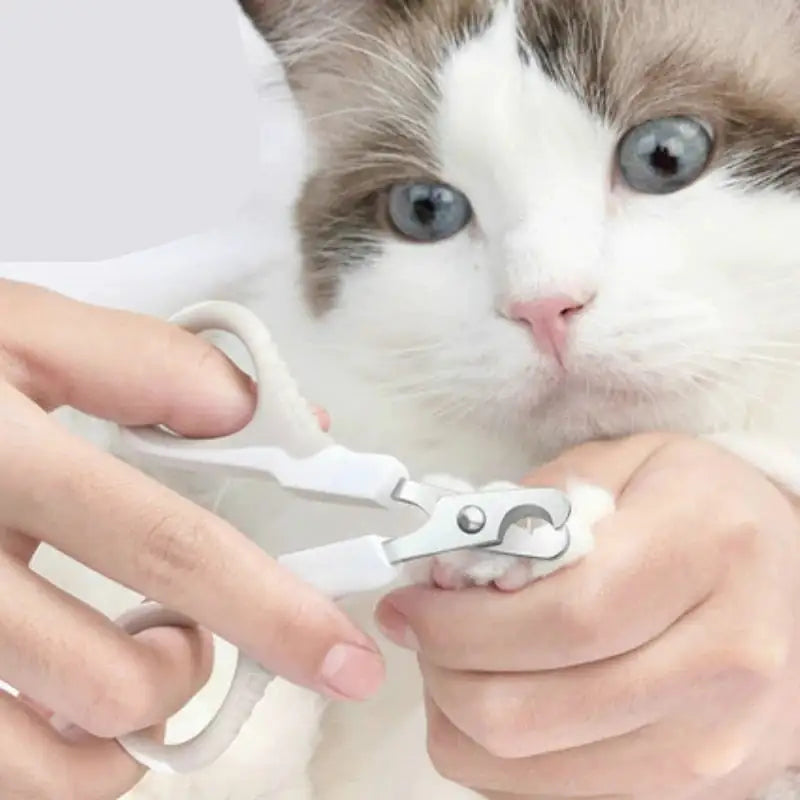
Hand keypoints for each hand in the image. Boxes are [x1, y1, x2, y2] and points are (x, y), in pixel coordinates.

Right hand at [0, 280, 383, 799]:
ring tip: (123, 657)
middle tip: (189, 631)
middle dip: (188, 669)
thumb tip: (253, 414)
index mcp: (1, 459)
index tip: (343, 657)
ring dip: (123, 723)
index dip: (273, 610)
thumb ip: (148, 363)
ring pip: (50, 761)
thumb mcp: (21, 330)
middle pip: (114, 681)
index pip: (168, 547)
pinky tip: (62, 693)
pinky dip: (57, 754)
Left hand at [376, 434, 799, 799]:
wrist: (796, 580)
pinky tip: (503, 694)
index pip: (560, 620)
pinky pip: (559, 797)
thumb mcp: (625, 464)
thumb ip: (535, 506)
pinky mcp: (699, 791)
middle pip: (532, 712)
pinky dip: (503, 755)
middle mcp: (724, 662)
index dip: (459, 624)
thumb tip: (449, 570)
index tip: (408, 605)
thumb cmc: (702, 509)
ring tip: (456, 663)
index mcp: (706, 551)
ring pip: (532, 774)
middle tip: (422, 632)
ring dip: (461, 720)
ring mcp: (717, 745)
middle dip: (443, 674)